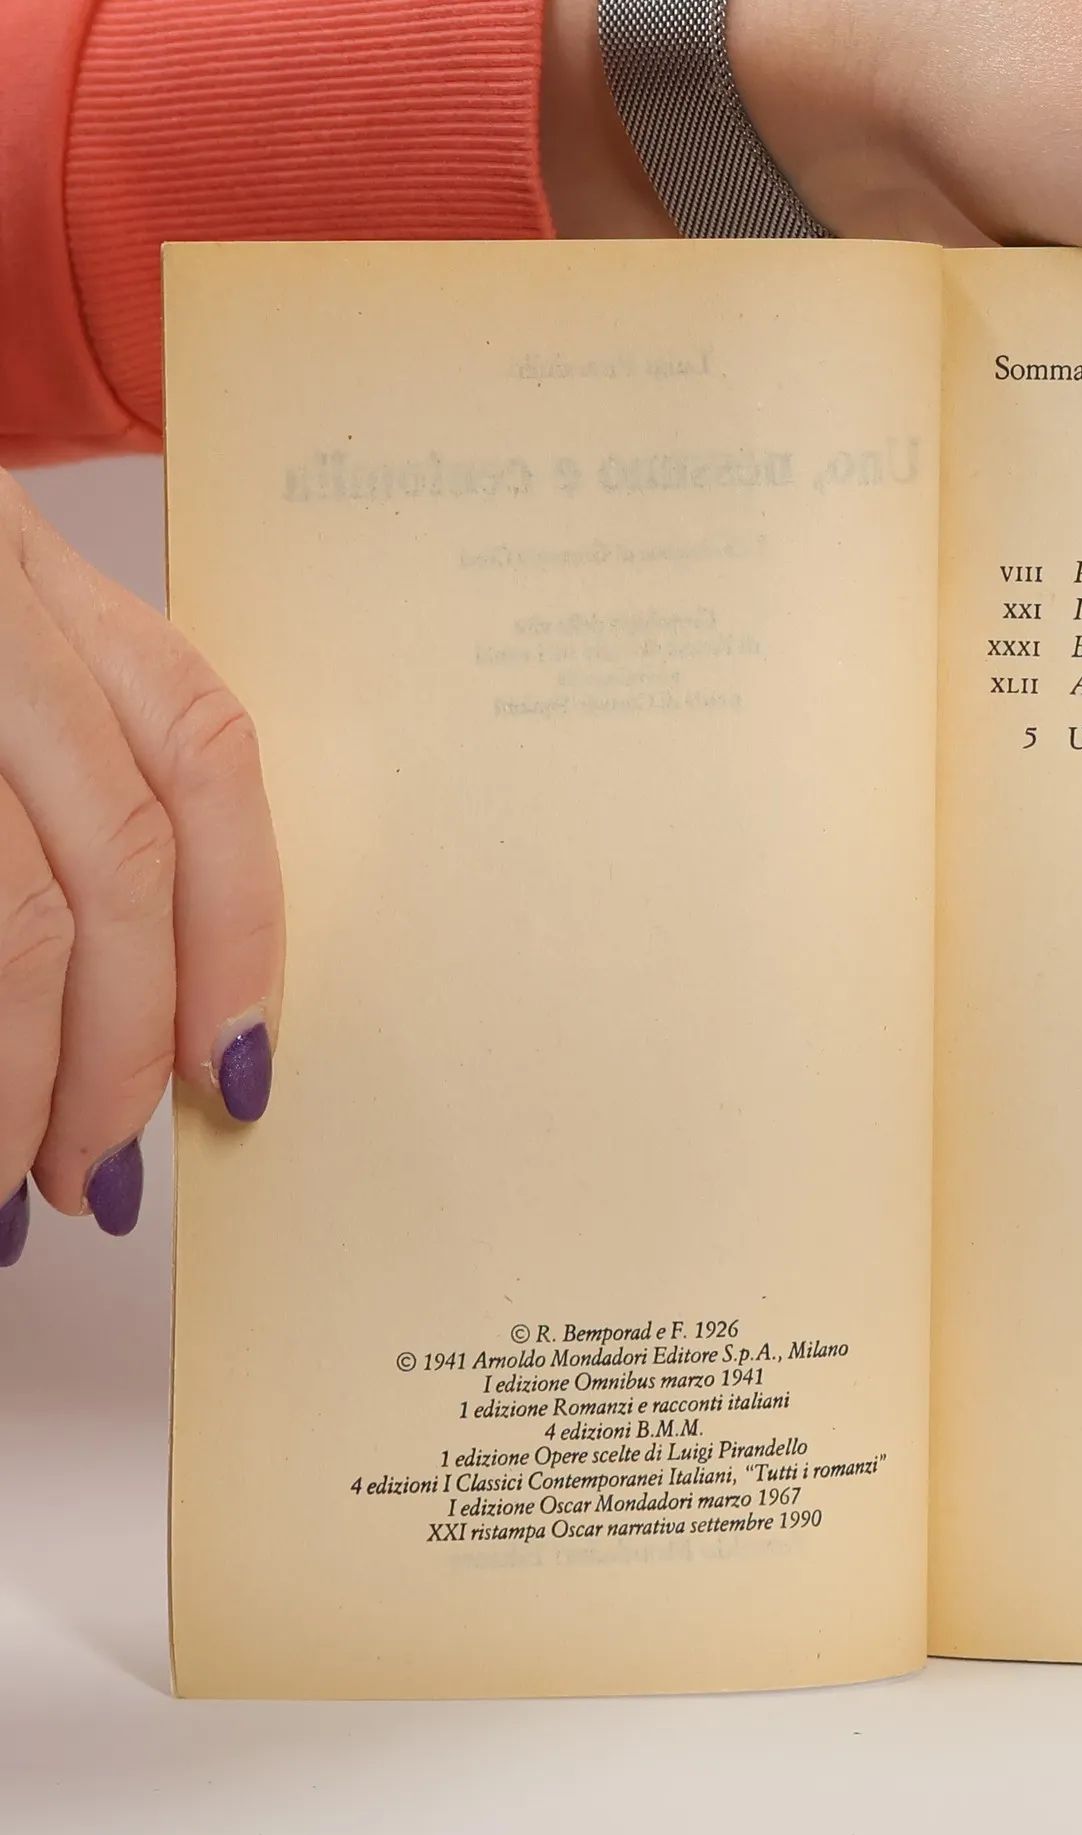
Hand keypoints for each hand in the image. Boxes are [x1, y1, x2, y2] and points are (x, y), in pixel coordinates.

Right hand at [0, 473, 282, 1269]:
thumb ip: (76, 766)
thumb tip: (155, 997)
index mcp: (46, 581)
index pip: (206, 759)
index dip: (240, 932)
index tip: (240, 1076)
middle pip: (116, 858)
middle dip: (120, 1048)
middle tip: (104, 1178)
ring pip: (11, 916)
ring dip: (19, 1079)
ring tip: (11, 1189)